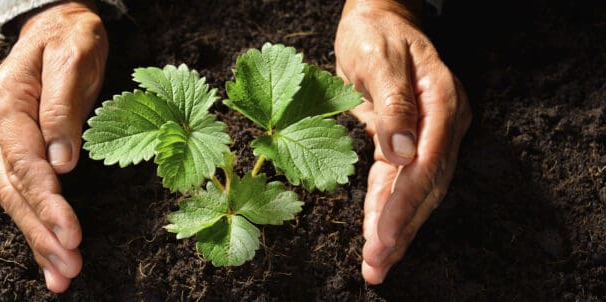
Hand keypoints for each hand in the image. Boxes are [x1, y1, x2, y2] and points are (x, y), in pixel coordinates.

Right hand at [0, 1, 106, 291]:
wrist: (57, 24)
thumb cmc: (69, 37)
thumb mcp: (72, 58)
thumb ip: (62, 109)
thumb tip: (62, 163)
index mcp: (6, 105)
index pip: (25, 163)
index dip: (47, 201)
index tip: (70, 233)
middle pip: (15, 191)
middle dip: (42, 232)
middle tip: (68, 267)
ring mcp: (4, 143)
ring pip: (16, 200)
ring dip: (39, 239)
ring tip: (61, 275)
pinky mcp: (18, 153)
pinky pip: (24, 194)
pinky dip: (38, 226)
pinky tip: (51, 257)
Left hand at [334, 0, 470, 283]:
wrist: (379, 19)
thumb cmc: (376, 33)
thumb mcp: (379, 59)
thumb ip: (392, 105)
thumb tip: (401, 155)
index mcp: (441, 100)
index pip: (428, 162)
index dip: (406, 202)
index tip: (384, 234)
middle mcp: (444, 123)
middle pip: (426, 185)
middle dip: (401, 228)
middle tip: (378, 264)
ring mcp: (431, 135)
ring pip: (416, 191)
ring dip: (396, 228)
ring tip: (377, 264)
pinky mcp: (411, 142)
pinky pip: (399, 181)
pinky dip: (387, 210)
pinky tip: (377, 236)